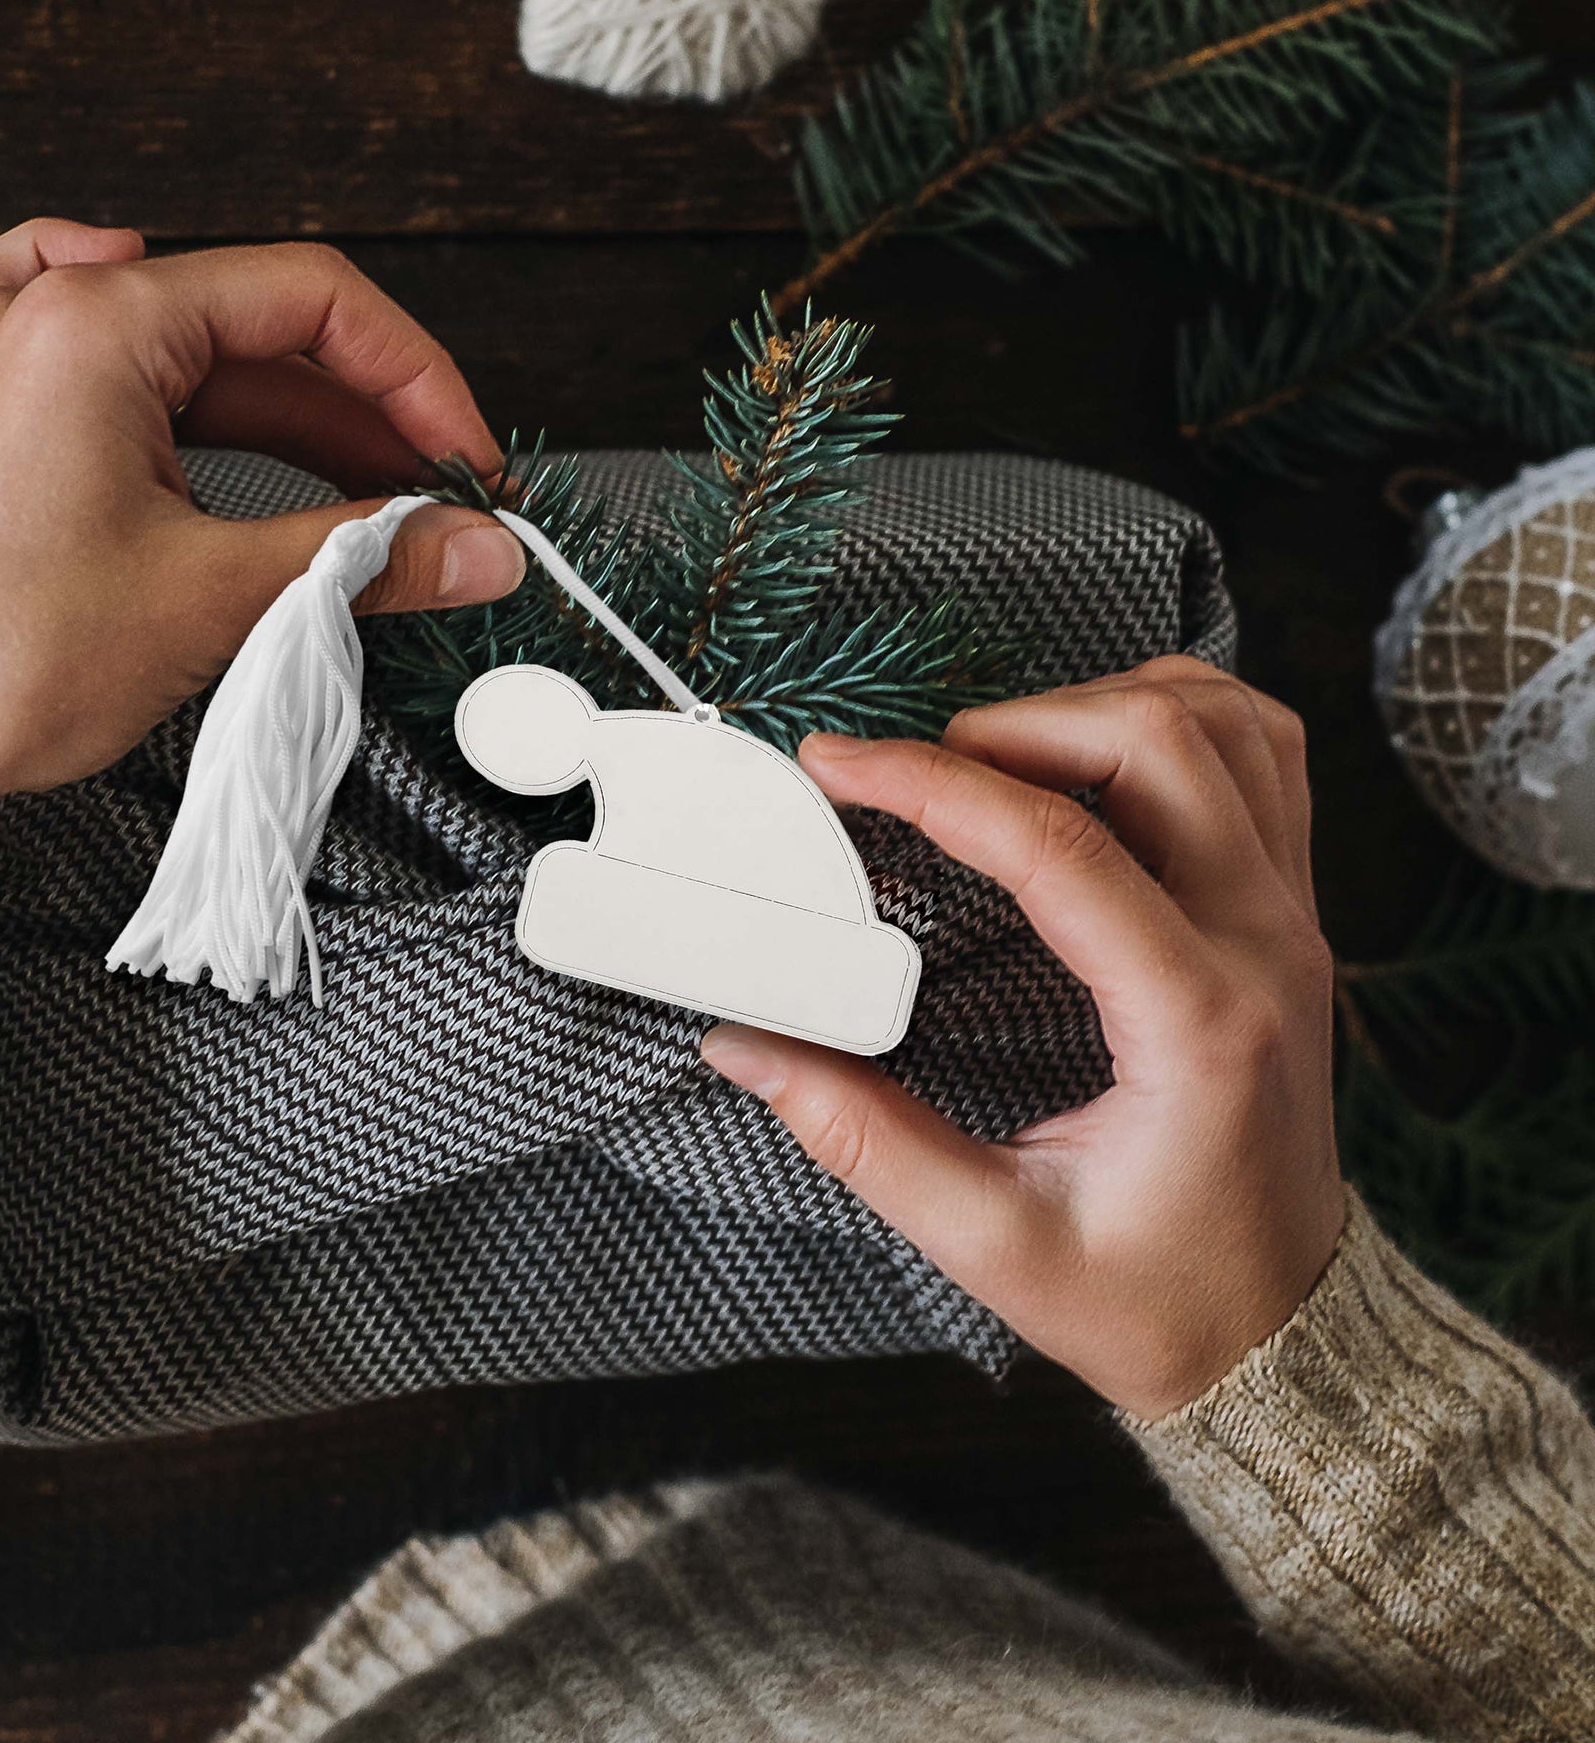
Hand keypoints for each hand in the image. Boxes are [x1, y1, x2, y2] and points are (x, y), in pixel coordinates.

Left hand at [0, 221, 525, 874]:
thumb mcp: (215, 598)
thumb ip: (367, 557)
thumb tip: (476, 549)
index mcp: (97, 324)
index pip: (310, 302)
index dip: (416, 379)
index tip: (466, 461)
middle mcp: (40, 317)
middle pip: (255, 330)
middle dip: (362, 417)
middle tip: (435, 499)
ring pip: (185, 357)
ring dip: (284, 421)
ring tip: (357, 494)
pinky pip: (76, 349)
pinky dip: (154, 372)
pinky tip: (174, 373)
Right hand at [700, 657, 1344, 1419]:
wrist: (1282, 1339)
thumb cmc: (1154, 1300)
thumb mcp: (993, 1243)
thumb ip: (863, 1137)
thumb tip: (748, 1047)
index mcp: (1196, 1023)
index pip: (1059, 846)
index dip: (931, 786)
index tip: (836, 766)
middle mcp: (1264, 948)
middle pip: (1158, 743)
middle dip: (1017, 722)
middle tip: (919, 766)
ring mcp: (1293, 920)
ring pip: (1223, 725)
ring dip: (1101, 703)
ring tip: (1001, 751)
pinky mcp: (1292, 914)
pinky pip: (1262, 756)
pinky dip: (1179, 717)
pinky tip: (1099, 748)